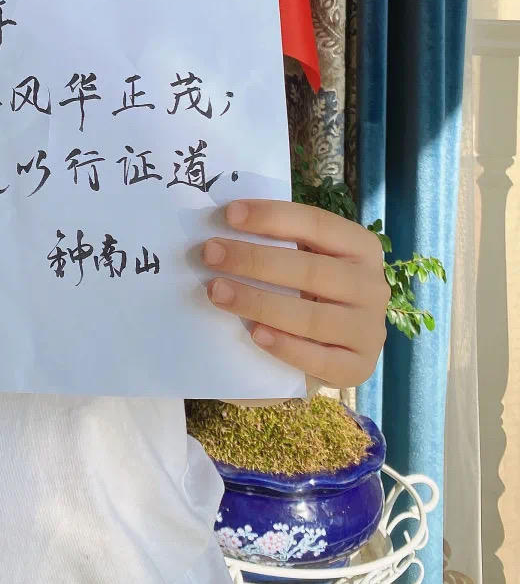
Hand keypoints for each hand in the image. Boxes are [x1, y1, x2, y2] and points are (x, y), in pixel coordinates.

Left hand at [202, 199, 389, 388]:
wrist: (327, 353)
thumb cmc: (307, 293)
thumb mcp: (302, 262)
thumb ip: (277, 246)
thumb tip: (224, 230)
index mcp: (361, 248)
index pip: (317, 224)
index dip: (273, 217)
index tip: (229, 214)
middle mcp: (372, 287)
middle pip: (310, 270)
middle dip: (254, 259)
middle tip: (210, 253)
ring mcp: (369, 330)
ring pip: (312, 317)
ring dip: (259, 302)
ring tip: (216, 291)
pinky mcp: (359, 369)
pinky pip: (320, 360)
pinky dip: (286, 347)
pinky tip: (255, 334)